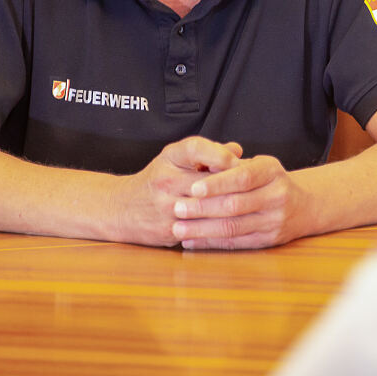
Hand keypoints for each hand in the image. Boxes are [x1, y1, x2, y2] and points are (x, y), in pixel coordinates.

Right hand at [114, 137, 242, 246]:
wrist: (120, 209)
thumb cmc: (156, 180)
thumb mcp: (175, 159)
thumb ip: (207, 153)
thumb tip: (238, 150)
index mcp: (169, 158)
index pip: (195, 148)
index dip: (219, 154)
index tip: (238, 161)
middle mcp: (165, 179)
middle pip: (207, 183)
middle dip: (235, 186)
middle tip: (256, 189)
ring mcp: (166, 206)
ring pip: (208, 209)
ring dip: (231, 209)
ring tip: (251, 207)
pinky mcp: (168, 229)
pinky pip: (201, 229)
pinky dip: (220, 227)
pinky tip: (236, 226)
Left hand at [170, 154, 312, 249]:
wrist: (304, 205)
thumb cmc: (268, 180)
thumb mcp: (256, 164)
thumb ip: (229, 164)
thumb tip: (198, 165)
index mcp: (271, 170)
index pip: (242, 177)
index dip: (217, 183)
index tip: (193, 187)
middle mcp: (277, 196)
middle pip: (235, 205)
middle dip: (203, 208)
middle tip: (177, 208)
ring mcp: (275, 221)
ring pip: (233, 227)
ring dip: (202, 229)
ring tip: (178, 228)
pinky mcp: (269, 241)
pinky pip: (236, 243)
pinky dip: (211, 243)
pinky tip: (191, 241)